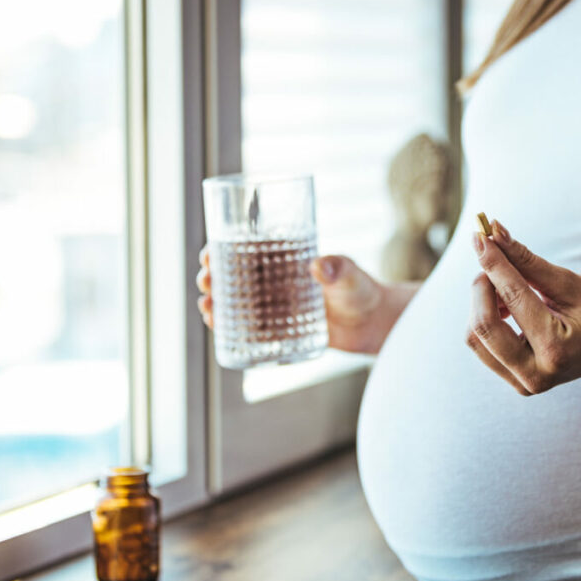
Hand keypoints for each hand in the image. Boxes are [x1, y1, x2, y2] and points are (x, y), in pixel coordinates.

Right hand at [196, 245, 406, 354]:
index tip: (208, 254)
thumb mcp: (351, 275)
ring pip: (237, 303)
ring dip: (216, 304)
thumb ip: (339, 268)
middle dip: (213, 278)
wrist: (373, 323)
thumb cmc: (362, 291)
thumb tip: (320, 266)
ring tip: (208, 309)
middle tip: (206, 282)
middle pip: (233, 277)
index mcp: (285, 260)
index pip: (245, 251)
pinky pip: (250, 329)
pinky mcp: (282, 330)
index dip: (222, 250)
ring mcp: (276, 307)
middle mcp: (275, 282)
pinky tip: (219, 330)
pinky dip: (231, 329)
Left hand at [466, 221, 580, 395]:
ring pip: (475, 338)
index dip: (493, 263)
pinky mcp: (516, 383)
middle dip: (482, 286)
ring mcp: (524, 384)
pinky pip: (483, 347)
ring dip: (482, 304)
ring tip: (507, 288)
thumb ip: (527, 260)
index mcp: (555, 350)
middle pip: (482, 326)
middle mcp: (536, 375)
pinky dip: (486, 320)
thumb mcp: (569, 282)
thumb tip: (494, 233)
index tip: (480, 236)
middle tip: (495, 261)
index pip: (512, 298)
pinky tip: (508, 307)